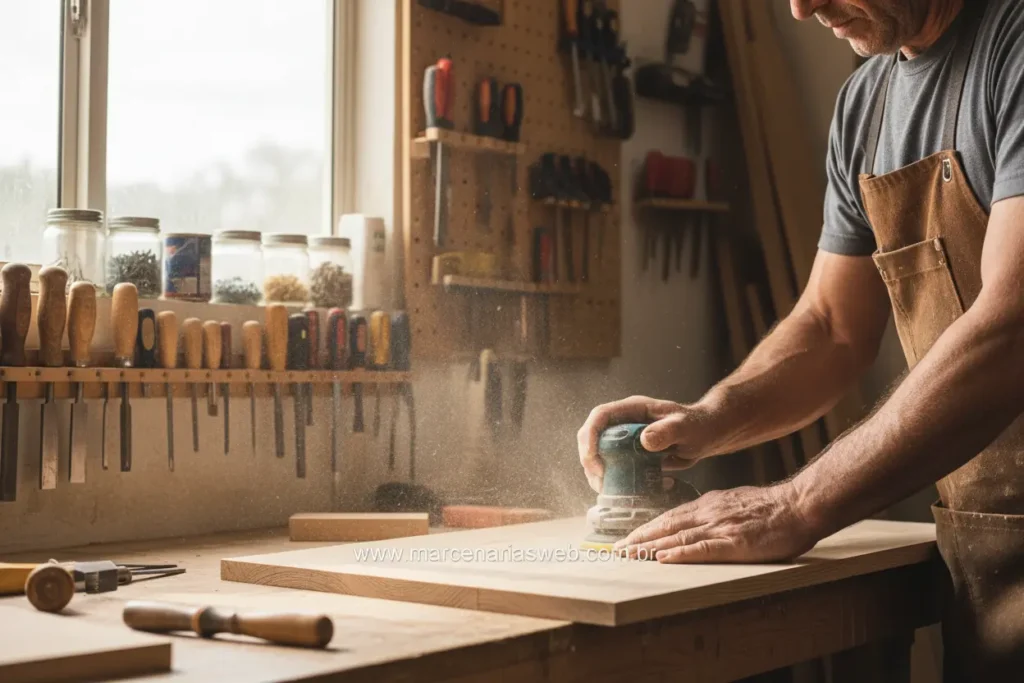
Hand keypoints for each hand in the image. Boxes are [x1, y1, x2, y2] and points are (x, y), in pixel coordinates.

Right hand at [577, 395, 722, 491]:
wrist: (706, 434)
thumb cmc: (697, 425)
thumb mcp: (685, 428)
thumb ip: (667, 431)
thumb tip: (645, 440)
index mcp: (632, 409)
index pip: (600, 416)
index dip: (590, 434)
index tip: (591, 456)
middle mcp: (623, 422)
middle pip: (592, 436)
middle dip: (590, 459)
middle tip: (600, 479)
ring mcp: (624, 438)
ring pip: (598, 454)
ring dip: (598, 473)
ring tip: (609, 490)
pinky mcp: (629, 454)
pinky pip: (613, 467)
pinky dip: (614, 481)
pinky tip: (631, 491)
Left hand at [613, 484, 820, 563]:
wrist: (798, 505)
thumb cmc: (771, 507)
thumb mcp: (734, 502)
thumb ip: (714, 511)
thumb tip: (695, 520)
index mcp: (708, 505)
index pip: (669, 517)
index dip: (646, 528)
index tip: (628, 538)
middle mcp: (708, 513)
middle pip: (666, 526)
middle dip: (639, 539)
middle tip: (616, 550)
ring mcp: (720, 527)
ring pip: (677, 537)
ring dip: (650, 547)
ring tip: (629, 555)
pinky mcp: (735, 543)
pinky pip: (702, 548)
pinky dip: (680, 554)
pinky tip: (663, 558)